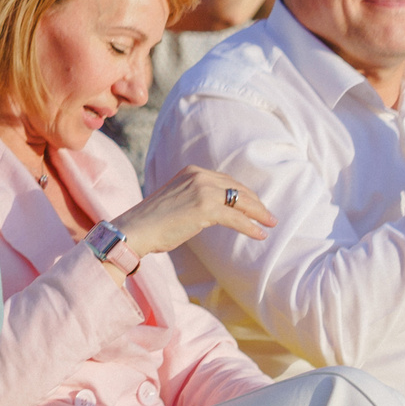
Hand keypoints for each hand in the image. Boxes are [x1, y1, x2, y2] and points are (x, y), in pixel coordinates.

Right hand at [113, 166, 273, 262]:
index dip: (243, 194)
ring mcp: (204, 191)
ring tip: (270, 223)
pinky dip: (251, 226)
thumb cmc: (150, 222)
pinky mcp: (206, 208)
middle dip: (255, 203)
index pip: (227, 181)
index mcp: (192, 171)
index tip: (253, 205)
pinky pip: (237, 218)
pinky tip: (260, 234)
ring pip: (241, 202)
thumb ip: (194, 197)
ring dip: (259, 213)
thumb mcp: (175, 199)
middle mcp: (200, 176)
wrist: (134, 230)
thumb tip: (214, 210)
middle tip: (268, 215)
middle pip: (238, 189)